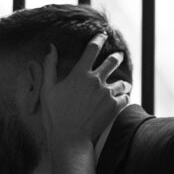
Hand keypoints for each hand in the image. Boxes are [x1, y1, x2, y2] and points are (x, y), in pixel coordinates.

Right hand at [41, 34, 130, 148]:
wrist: (70, 138)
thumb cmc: (55, 116)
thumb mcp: (47, 89)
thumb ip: (50, 67)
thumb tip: (51, 48)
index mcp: (80, 74)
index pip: (92, 49)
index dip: (98, 39)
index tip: (102, 35)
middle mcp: (96, 80)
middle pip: (112, 61)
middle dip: (116, 57)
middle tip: (118, 55)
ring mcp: (107, 94)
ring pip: (123, 81)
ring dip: (123, 82)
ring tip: (124, 85)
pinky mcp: (115, 107)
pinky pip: (126, 97)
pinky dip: (125, 97)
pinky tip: (123, 99)